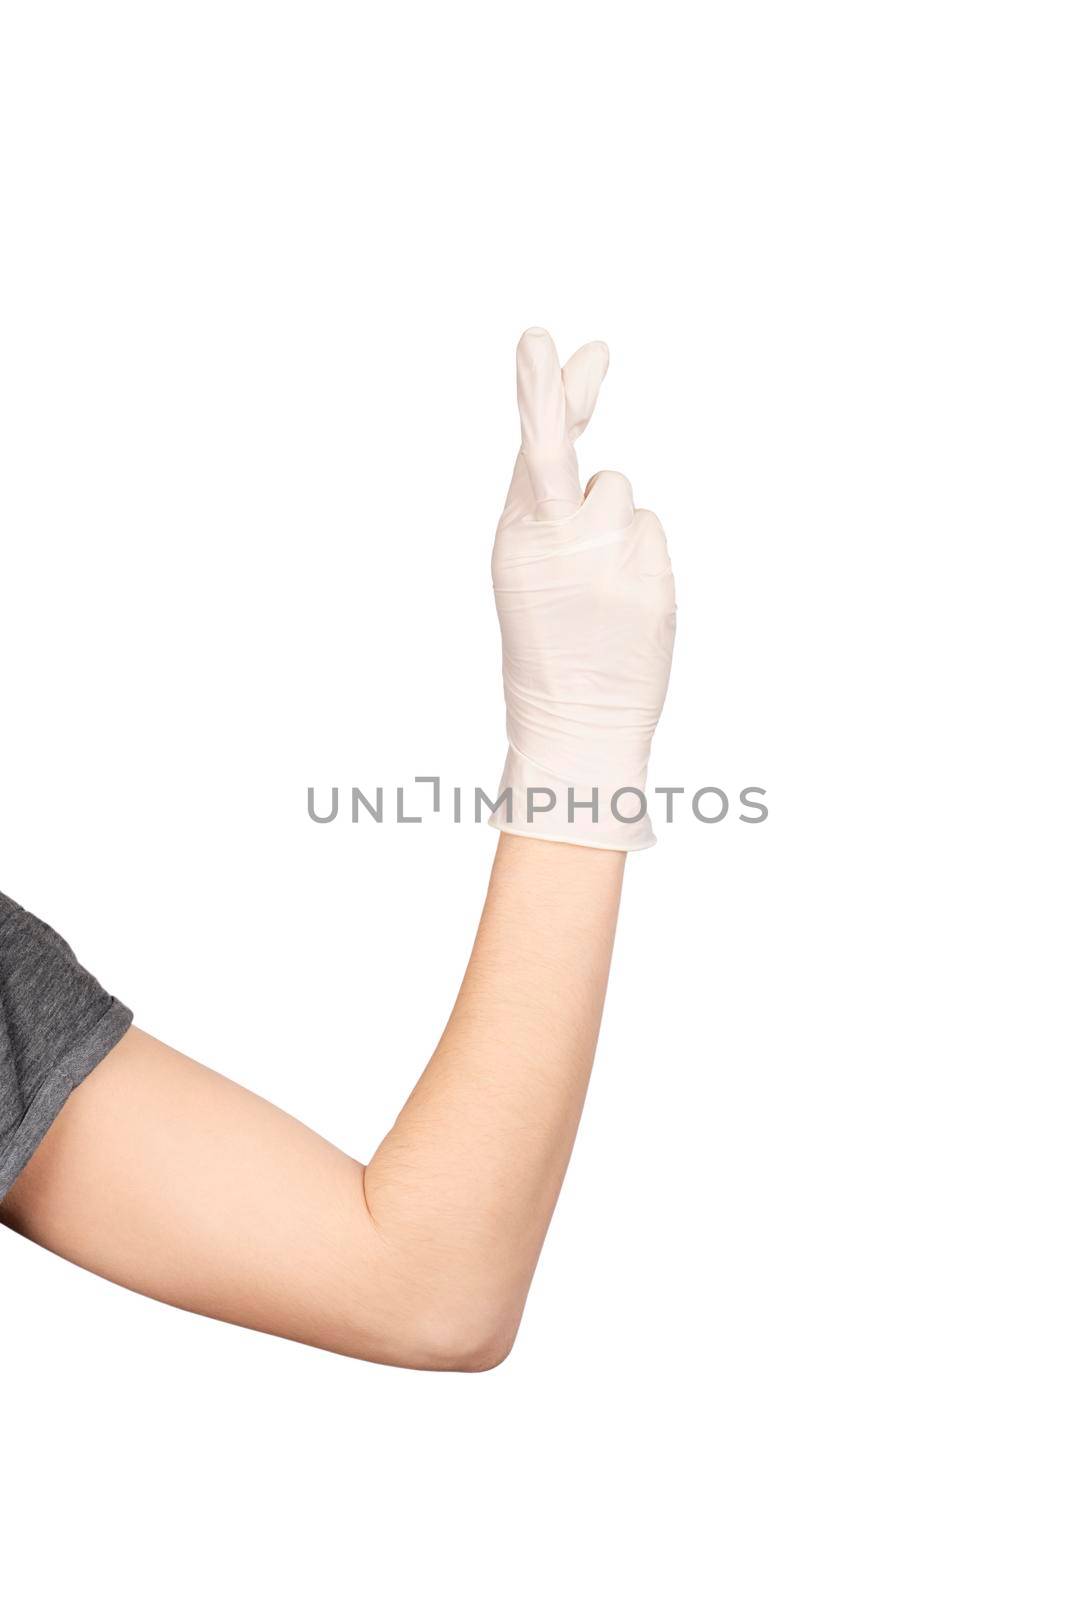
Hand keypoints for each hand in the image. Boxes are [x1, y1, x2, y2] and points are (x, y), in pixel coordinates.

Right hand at [490, 328, 676, 850]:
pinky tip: (623, 602)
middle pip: (569, 451)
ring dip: (613, 527)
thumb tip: (597, 465)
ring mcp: (609, 556)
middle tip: (579, 347)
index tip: (540, 338)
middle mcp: (559, 540)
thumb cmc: (547, 644)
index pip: (532, 450)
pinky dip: (639, 558)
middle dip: (561, 394)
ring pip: (619, 494)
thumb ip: (547, 510)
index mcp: (517, 537)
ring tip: (598, 585)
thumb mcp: (525, 572)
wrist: (576, 721)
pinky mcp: (651, 575)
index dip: (538, 390)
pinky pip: (648, 533)